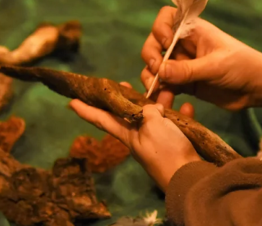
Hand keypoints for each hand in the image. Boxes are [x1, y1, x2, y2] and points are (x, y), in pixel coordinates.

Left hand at [69, 83, 201, 190]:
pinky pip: (176, 124)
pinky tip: (187, 107)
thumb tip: (153, 108)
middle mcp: (140, 137)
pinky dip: (181, 115)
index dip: (86, 110)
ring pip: (156, 116)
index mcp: (128, 135)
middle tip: (123, 83)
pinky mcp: (177, 144)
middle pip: (129, 113)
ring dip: (160, 102)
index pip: (102, 119)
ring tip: (164, 88)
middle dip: (125, 98)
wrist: (191, 177)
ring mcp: (159, 142)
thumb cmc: (166, 151)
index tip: (71, 101)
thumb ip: (148, 111)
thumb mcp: (152, 126)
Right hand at [141, 6, 261, 110]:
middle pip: (154, 43)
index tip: (166, 44)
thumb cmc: (242, 66)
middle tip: (155, 71)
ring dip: (151, 78)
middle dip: (150, 56)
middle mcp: (184, 45)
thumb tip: (159, 71)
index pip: (166, 17)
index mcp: (193, 30)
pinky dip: (160, 93)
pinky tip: (164, 102)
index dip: (160, 28)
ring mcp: (182, 64)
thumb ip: (187, 70)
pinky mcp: (184, 83)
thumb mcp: (216, 66)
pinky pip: (164, 85)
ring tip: (157, 91)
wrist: (257, 88)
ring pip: (155, 66)